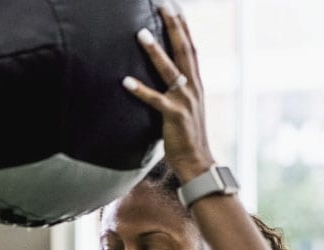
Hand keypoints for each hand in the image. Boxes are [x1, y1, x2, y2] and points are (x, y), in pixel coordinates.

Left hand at [122, 2, 213, 182]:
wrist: (197, 160)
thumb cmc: (185, 134)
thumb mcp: (183, 106)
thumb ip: (175, 89)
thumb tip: (163, 77)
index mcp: (196, 83)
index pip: (191, 47)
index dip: (183, 26)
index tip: (174, 8)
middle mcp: (193, 87)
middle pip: (184, 49)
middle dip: (173, 26)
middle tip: (162, 5)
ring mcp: (184, 101)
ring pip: (170, 70)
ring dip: (155, 51)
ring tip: (140, 33)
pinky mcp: (173, 116)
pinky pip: (155, 100)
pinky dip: (140, 90)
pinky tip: (125, 80)